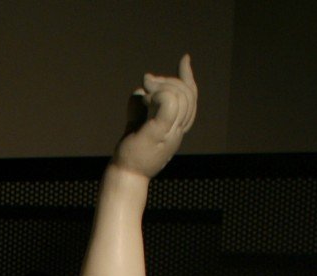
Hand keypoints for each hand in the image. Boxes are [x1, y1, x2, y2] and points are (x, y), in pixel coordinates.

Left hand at [113, 53, 196, 179]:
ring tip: (145, 90)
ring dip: (161, 86)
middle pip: (187, 94)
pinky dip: (158, 93)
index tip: (184, 59)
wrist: (125, 175)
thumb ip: (140, 108)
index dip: (188, 77)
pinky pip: (168, 103)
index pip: (191, 99)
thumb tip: (140, 90)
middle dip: (169, 80)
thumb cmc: (130, 153)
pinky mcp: (157, 133)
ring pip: (179, 96)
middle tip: (147, 81)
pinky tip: (146, 96)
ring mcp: (169, 132)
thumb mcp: (137, 125)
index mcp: (177, 128)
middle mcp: (177, 130)